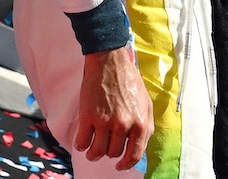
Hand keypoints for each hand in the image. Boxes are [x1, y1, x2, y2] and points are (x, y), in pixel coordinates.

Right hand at [75, 46, 151, 169]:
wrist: (109, 62)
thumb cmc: (128, 80)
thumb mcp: (146, 103)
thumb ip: (145, 126)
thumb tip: (139, 146)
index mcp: (140, 124)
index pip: (134, 155)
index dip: (125, 164)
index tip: (119, 165)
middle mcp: (124, 126)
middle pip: (113, 153)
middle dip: (109, 151)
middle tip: (105, 144)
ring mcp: (105, 122)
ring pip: (98, 152)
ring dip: (93, 153)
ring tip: (91, 149)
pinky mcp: (88, 117)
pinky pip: (83, 142)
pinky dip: (81, 145)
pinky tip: (83, 140)